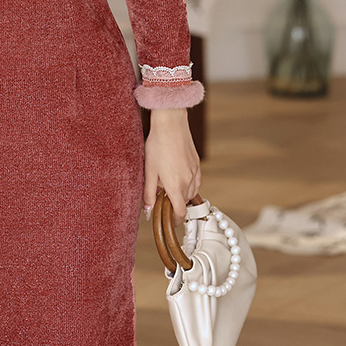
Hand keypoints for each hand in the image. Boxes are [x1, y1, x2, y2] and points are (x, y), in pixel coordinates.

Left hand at [142, 107, 200, 225]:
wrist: (171, 124)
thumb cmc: (157, 146)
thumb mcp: (149, 171)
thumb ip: (148, 194)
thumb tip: (148, 212)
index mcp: (176, 186)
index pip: (180, 212)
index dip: (175, 220)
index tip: (169, 221)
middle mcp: (189, 181)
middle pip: (185, 202)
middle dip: (175, 204)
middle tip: (161, 197)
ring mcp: (195, 172)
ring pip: (191, 192)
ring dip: (181, 194)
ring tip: (167, 184)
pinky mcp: (197, 163)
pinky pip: (195, 181)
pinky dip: (188, 183)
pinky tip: (176, 174)